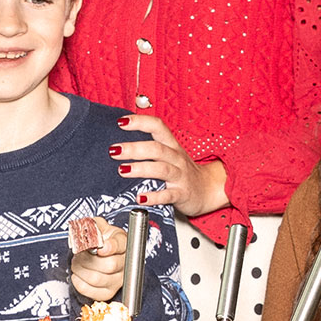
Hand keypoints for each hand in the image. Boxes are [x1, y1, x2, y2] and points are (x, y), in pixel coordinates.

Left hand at [68, 218, 127, 301]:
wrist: (95, 252)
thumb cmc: (97, 239)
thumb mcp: (96, 225)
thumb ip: (92, 225)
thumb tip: (87, 232)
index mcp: (123, 243)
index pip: (121, 246)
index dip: (110, 247)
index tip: (100, 248)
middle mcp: (124, 262)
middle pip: (109, 265)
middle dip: (87, 259)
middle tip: (79, 254)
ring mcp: (118, 279)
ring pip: (97, 279)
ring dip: (81, 270)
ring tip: (77, 263)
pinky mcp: (109, 292)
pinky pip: (92, 292)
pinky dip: (79, 283)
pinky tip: (78, 275)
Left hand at [112, 115, 227, 216]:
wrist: (207, 190)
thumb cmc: (181, 172)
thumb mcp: (169, 155)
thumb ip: (149, 149)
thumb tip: (117, 146)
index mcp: (172, 145)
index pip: (157, 127)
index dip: (140, 122)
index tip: (121, 122)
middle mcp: (176, 158)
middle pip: (156, 149)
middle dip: (134, 148)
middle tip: (113, 150)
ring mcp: (180, 176)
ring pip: (161, 169)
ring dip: (140, 168)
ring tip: (122, 170)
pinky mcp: (182, 194)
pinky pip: (168, 195)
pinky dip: (154, 197)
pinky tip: (140, 198)